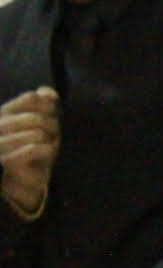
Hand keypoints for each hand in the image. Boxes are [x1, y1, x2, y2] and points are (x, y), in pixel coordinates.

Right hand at [0, 86, 58, 216]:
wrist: (27, 175)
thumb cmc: (35, 144)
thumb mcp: (43, 121)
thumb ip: (44, 103)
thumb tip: (48, 92)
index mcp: (5, 112)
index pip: (30, 98)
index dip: (48, 105)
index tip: (52, 114)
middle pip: (36, 117)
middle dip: (52, 125)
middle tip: (52, 134)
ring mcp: (1, 143)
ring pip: (37, 133)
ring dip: (50, 139)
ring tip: (48, 144)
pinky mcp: (8, 160)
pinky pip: (34, 148)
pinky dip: (47, 150)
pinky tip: (46, 152)